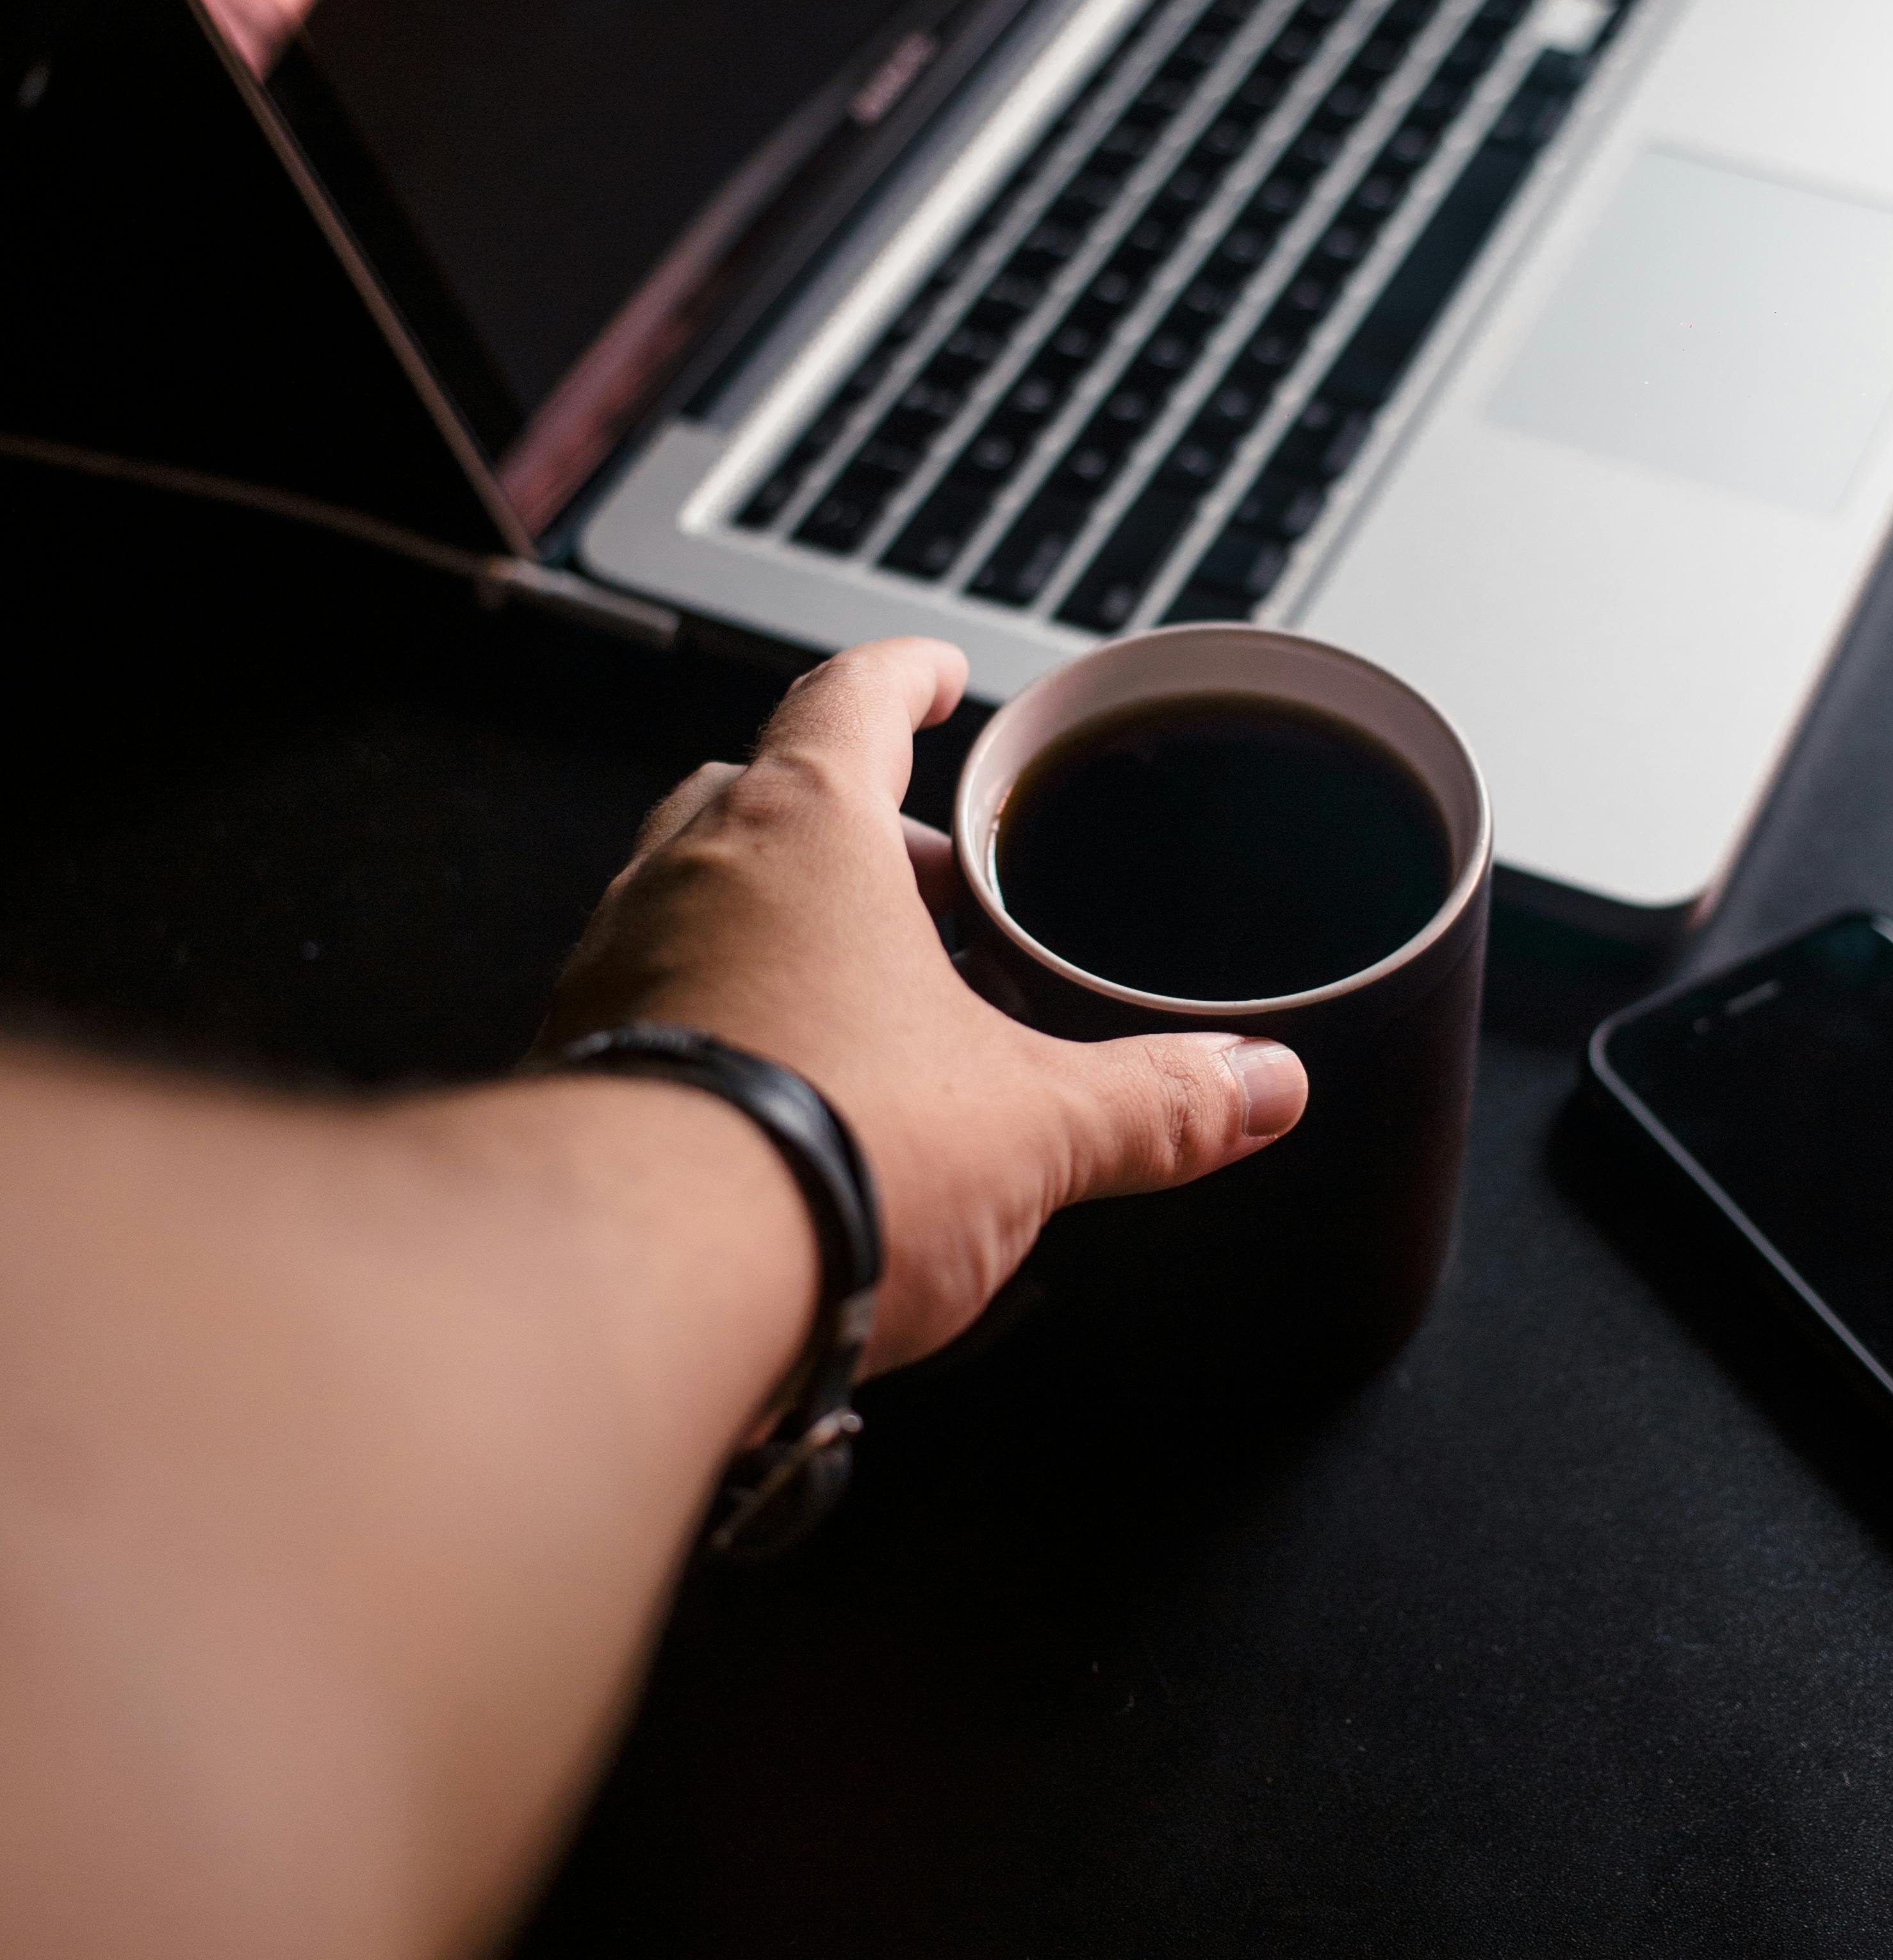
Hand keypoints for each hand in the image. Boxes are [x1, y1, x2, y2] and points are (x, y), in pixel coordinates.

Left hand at [536, 637, 1306, 1369]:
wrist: (636, 1288)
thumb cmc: (822, 1155)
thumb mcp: (1033, 1129)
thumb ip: (1155, 1103)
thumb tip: (1258, 1087)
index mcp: (799, 832)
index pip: (848, 698)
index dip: (899, 676)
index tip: (927, 671)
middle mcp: (682, 878)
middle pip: (760, 797)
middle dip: (847, 832)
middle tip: (926, 890)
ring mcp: (606, 975)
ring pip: (689, 905)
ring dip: (772, 933)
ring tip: (861, 1012)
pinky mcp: (567, 1079)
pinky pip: (643, 1017)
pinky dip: (711, 1032)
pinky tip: (774, 1108)